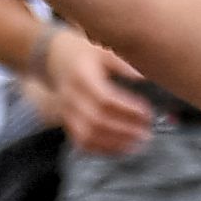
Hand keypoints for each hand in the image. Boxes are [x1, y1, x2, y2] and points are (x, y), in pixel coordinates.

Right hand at [30, 30, 152, 155]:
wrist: (53, 58)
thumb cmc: (85, 55)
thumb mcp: (103, 51)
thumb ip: (122, 64)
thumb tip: (143, 79)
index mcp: (81, 76)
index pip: (104, 98)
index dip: (127, 109)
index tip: (147, 113)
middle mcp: (70, 95)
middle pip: (97, 120)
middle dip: (125, 129)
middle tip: (146, 132)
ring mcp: (66, 111)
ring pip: (87, 134)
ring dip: (115, 142)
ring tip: (137, 143)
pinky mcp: (66, 121)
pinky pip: (82, 141)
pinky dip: (102, 149)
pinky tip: (121, 148)